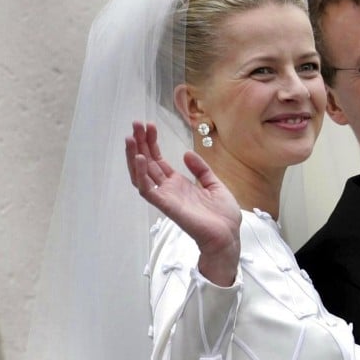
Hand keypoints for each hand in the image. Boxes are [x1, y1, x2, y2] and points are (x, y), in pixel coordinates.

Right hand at [125, 121, 240, 285]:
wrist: (228, 235)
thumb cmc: (223, 215)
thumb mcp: (214, 184)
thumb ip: (201, 169)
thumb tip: (187, 153)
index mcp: (178, 184)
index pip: (158, 160)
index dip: (152, 143)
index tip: (148, 125)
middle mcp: (168, 189)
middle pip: (148, 163)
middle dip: (140, 143)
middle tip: (135, 124)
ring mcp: (166, 197)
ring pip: (142, 175)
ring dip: (135, 156)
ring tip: (130, 137)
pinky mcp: (167, 206)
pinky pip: (148, 190)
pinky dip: (141, 174)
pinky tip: (140, 158)